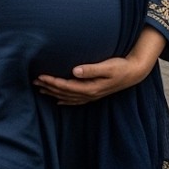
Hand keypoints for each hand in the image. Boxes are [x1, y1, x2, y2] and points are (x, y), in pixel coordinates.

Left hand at [32, 54, 147, 105]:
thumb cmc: (121, 66)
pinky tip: (58, 101)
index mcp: (91, 87)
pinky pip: (76, 101)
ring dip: (53, 93)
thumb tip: (74, 71)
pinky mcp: (94, 94)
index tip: (40, 76)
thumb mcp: (108, 66)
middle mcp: (90, 94)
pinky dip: (66, 101)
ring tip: (40, 89)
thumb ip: (91, 69)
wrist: (134, 73)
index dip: (52, 82)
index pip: (66, 86)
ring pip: (68, 97)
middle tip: (34, 81)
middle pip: (64, 93)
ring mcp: (92, 96)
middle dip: (48, 87)